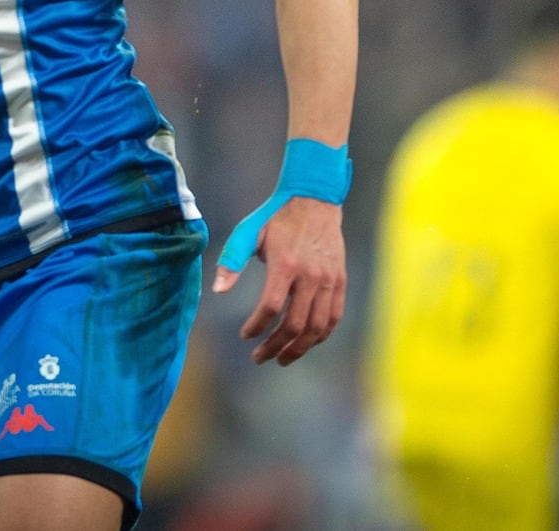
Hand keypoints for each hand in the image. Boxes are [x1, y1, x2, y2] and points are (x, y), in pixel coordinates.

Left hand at [213, 196, 344, 364]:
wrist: (314, 200)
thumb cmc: (275, 218)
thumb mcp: (248, 232)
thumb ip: (232, 261)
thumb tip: (217, 291)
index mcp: (285, 264)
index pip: (271, 307)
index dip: (256, 326)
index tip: (245, 336)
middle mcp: (310, 275)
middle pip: (295, 324)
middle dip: (275, 346)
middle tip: (259, 357)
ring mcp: (329, 280)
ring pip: (317, 327)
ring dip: (299, 348)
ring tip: (281, 358)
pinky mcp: (340, 281)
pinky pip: (333, 317)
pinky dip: (320, 336)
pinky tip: (305, 343)